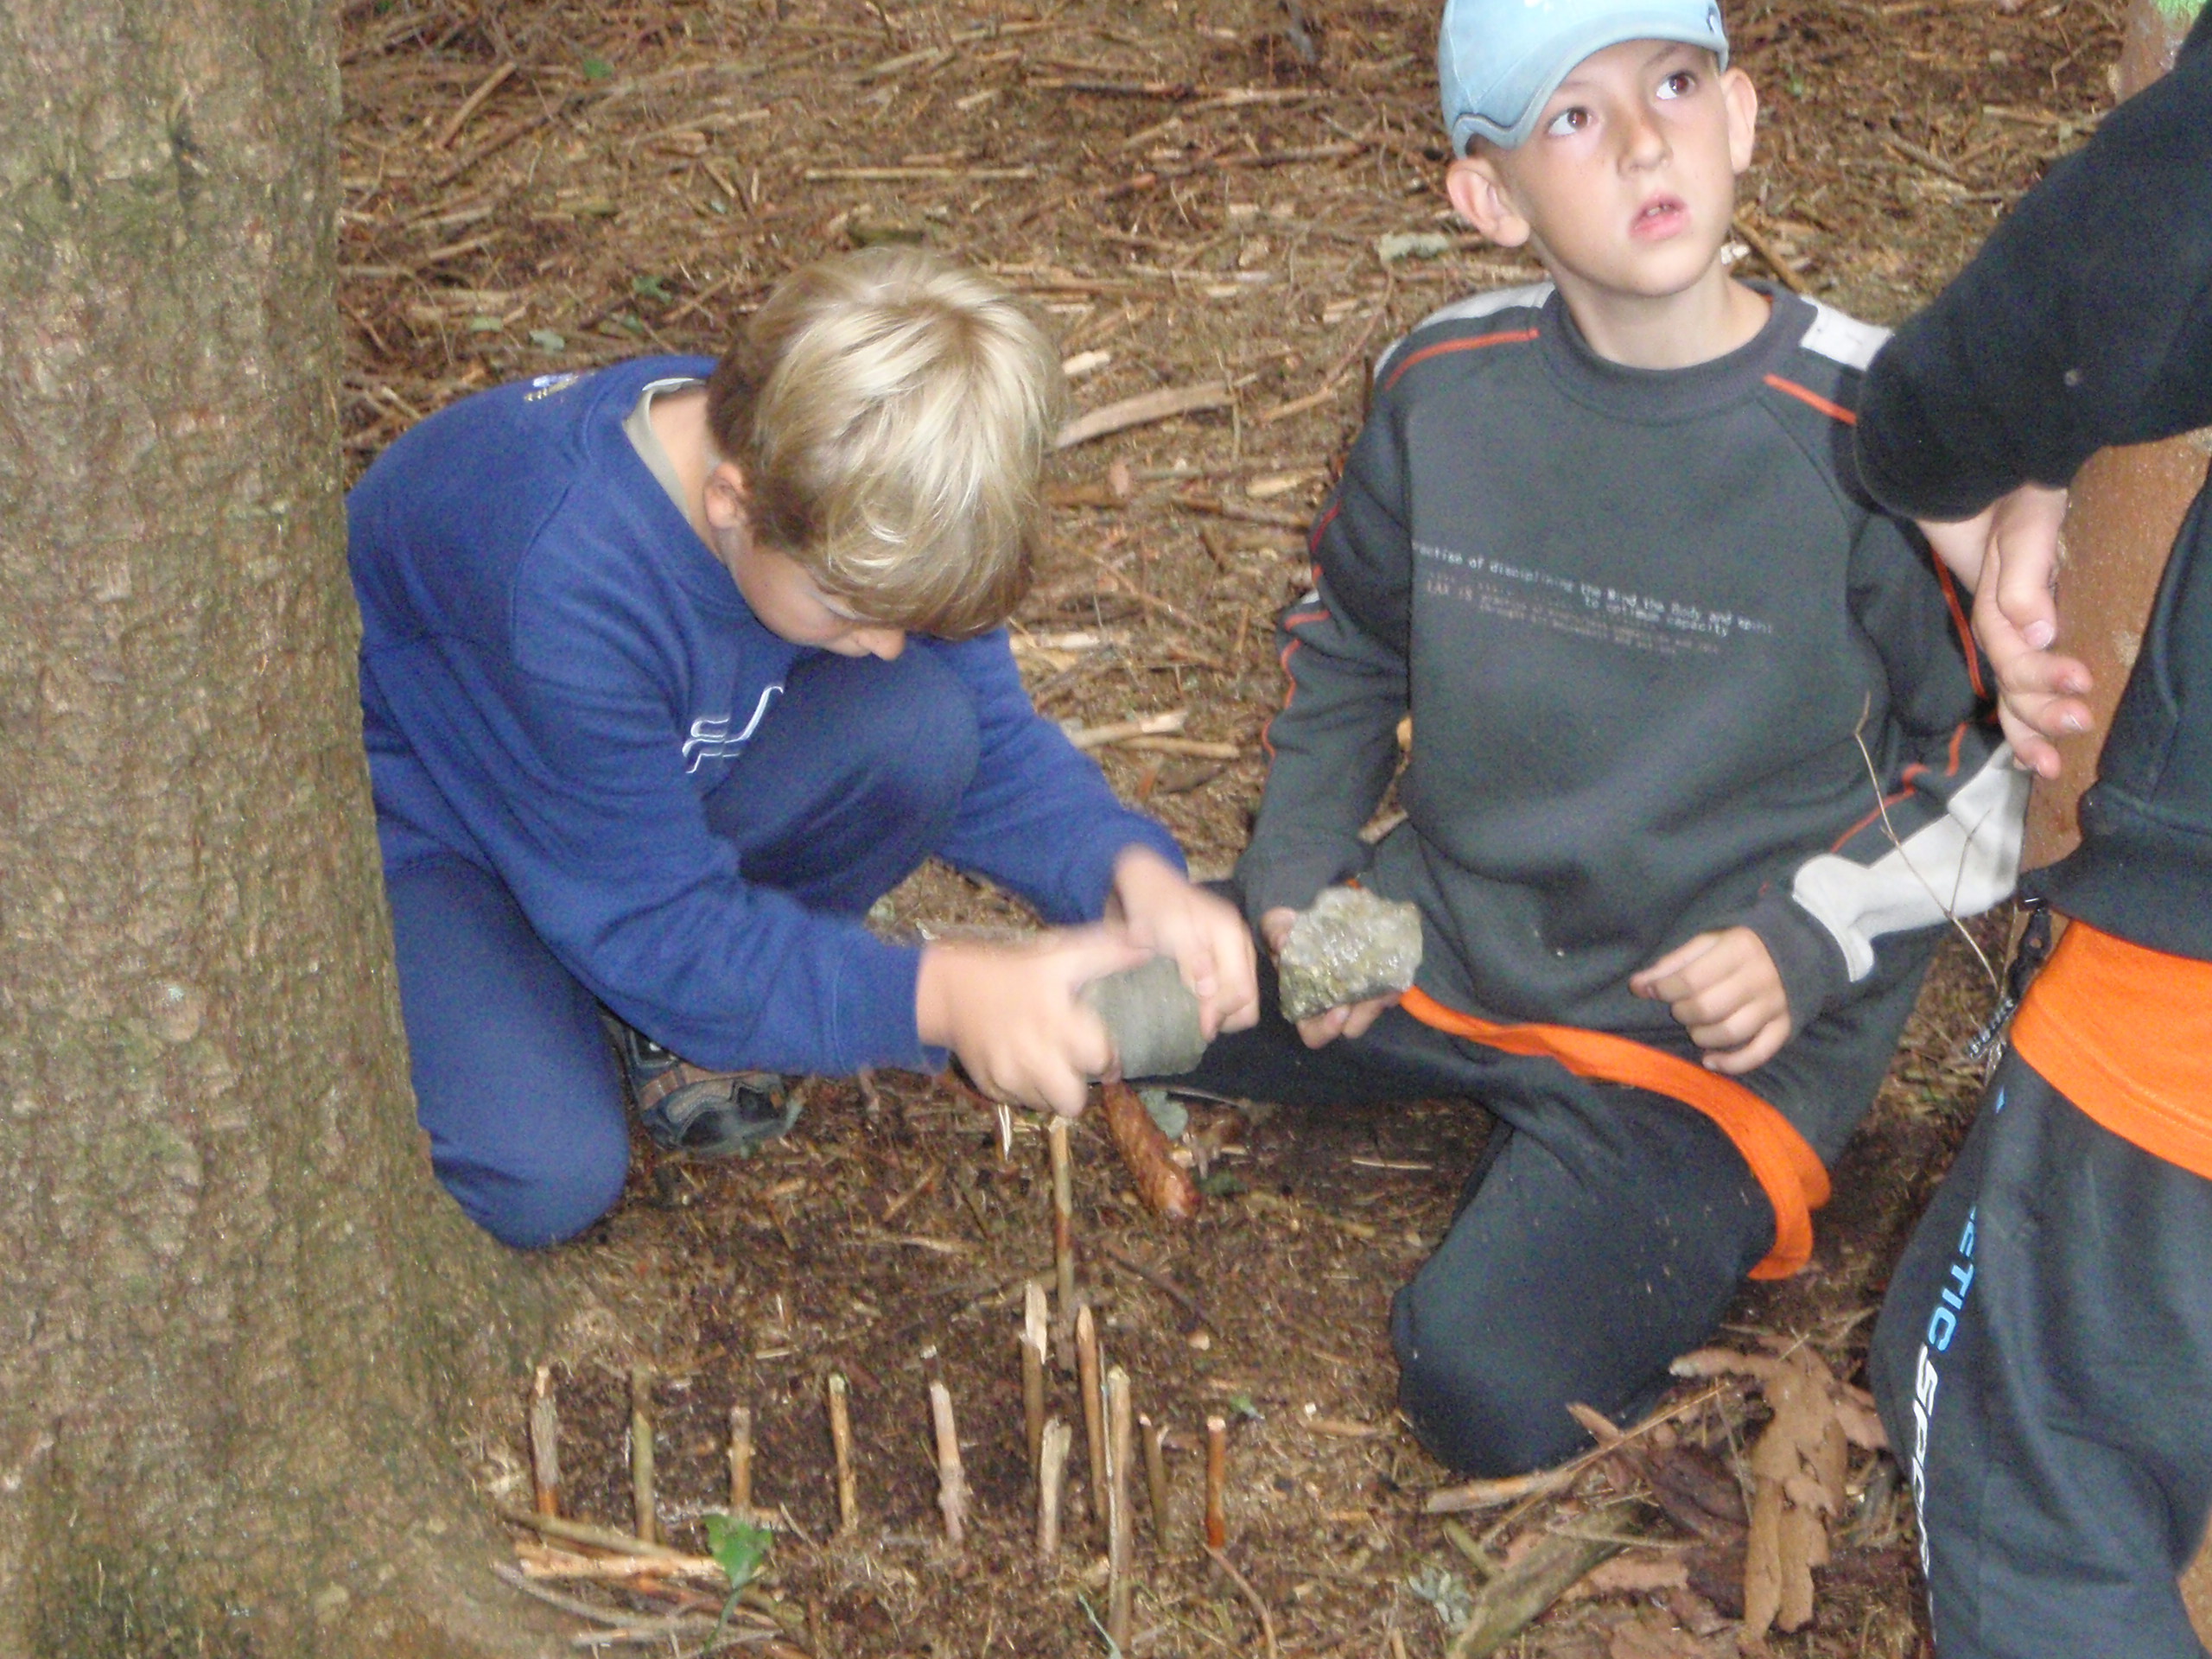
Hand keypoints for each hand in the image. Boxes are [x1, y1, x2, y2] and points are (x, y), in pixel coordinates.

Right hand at [916, 928, 1148, 1116]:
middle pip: (1072, 1100)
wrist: (950, 988)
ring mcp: (1007, 1073)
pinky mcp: (989, 1086)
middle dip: (1080, 1087)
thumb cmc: (1013, 970)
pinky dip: (1026, 1089)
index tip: (1105, 1052)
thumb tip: (1148, 947)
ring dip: (1053, 1090)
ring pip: (1047, 1105)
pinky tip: (1024, 1065)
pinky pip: (1019, 1102)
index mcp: (1055, 1017)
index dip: (1108, 1058)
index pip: (1098, 1058)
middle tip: (1076, 1067)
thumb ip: (1106, 953)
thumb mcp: (1059, 955)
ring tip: (1050, 1065)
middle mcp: (1032, 1052)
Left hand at [1106, 847, 1260, 1039]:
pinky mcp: (1226, 956)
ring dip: (1223, 1011)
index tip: (1200, 1028)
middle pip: (1249, 996)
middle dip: (1227, 1015)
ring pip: (1244, 996)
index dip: (1221, 1013)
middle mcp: (1240, 942)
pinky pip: (1232, 988)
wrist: (1147, 886)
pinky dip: (1218, 1001)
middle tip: (1200, 1027)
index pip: (1241, 989)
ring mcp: (1235, 949)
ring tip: (1198, 1018)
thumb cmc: (1154, 908)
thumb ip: (1191, 959)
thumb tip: (1209, 991)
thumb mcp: (1169, 931)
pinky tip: (1198, 1004)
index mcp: (1231, 935)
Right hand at [1260, 904, 1397, 1048]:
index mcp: (1304, 1003)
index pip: (1314, 1033)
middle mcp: (1331, 1005)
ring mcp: (1355, 995)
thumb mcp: (1276, 927)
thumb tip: (1282, 941)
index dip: (1326, 1029)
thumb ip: (1275, 933)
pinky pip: (1388, 992)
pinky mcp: (1374, 981)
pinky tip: (1396, 970)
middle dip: (1363, 1016)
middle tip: (1370, 998)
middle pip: (1350, 1027)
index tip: (1338, 1012)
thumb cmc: (1291, 930)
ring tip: (1387, 985)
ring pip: (1372, 1011)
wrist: (1317, 916)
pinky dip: (1394, 985)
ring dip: (1381, 1001)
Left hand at [1629, 927, 1790, 1074]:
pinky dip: (1731, 1064)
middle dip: (1683, 1013)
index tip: (1653, 991)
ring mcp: (1775, 1005)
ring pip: (1731, 1033)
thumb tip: (1637, 986)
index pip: (1690, 979)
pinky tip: (1710, 1061)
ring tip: (1696, 1027)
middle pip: (1707, 1008)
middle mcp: (1760, 978)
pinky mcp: (1785, 1026)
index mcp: (1739, 950)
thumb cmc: (1740, 946)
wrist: (1796, 949)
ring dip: (1702, 1036)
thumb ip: (1672, 964)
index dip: (1663, 990)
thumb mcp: (1707, 943)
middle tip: (1680, 1008)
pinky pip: (1759, 1053)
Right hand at [1918, 484, 2091, 780]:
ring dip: (2028, 727)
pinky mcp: (2024, 621)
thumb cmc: (2007, 493)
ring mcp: (2011, 625)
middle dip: (2039, 712)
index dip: (2043, 675)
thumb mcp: (2019, 528)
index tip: (2083, 683)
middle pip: (2010, 681)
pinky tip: (2036, 740)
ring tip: (2050, 765)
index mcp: (1998, 605)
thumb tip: (2036, 630)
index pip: (2013, 654)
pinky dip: (2024, 712)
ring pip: (2008, 689)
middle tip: (2080, 724)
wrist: (1989, 466)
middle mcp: (2001, 623)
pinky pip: (2018, 676)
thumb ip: (2022, 577)